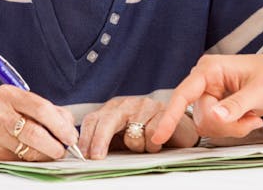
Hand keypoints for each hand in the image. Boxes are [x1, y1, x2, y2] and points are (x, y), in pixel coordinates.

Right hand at [0, 85, 78, 161]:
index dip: (60, 125)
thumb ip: (46, 111)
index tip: (71, 136)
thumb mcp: (20, 103)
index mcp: (9, 94)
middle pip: (34, 132)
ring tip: (51, 152)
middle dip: (55, 144)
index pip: (41, 108)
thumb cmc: (1, 114)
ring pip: (27, 150)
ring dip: (45, 154)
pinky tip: (33, 155)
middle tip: (63, 149)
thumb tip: (69, 128)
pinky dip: (31, 160)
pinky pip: (18, 160)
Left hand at [79, 96, 198, 158]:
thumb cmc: (147, 133)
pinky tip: (156, 143)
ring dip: (137, 147)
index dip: (86, 137)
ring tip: (144, 146)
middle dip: (100, 140)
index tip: (84, 155)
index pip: (93, 119)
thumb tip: (87, 155)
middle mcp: (127, 104)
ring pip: (132, 133)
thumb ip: (106, 141)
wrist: (178, 125)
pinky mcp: (162, 111)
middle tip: (97, 157)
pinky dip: (152, 145)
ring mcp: (145, 105)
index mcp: (113, 108)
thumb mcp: (122, 136)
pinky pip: (151, 135)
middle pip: (107, 121)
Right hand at [151, 53, 262, 144]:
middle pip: (200, 116)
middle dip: (226, 125)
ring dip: (231, 128)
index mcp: (210, 69)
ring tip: (252, 117)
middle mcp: (204, 81)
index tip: (159, 136)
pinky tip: (248, 118)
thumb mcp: (259, 92)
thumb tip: (214, 116)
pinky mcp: (214, 106)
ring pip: (207, 125)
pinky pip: (215, 127)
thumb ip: (236, 105)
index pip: (183, 94)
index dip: (170, 116)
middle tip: (251, 121)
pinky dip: (233, 129)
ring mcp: (208, 94)